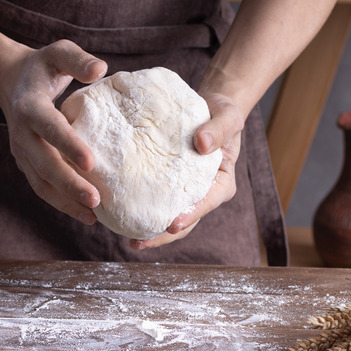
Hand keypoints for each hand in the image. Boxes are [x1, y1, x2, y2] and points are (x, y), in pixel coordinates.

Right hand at [0, 40, 107, 224]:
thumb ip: (77, 60)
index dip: (68, 144)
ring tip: (94, 215)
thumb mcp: (58, 53)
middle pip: (44, 163)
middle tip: (96, 199)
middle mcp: (22, 132)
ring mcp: (22, 152)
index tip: (91, 162)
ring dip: (66, 201)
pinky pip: (42, 188)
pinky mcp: (27, 164)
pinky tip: (87, 216)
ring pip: (41, 182)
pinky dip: (62, 204)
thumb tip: (100, 69)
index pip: (49, 127)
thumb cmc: (44, 67)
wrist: (11, 82)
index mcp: (30, 106)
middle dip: (69, 184)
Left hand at [131, 92, 244, 249]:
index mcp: (222, 182)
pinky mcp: (171, 184)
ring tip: (129, 241)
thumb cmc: (223, 112)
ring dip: (151, 231)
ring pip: (170, 216)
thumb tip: (202, 144)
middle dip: (163, 235)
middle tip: (138, 243)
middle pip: (186, 221)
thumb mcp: (229, 116)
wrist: (211, 107)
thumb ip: (220, 128)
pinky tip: (122, 214)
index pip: (208, 203)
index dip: (191, 215)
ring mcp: (186, 191)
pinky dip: (142, 208)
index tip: (174, 224)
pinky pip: (157, 199)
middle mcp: (205, 192)